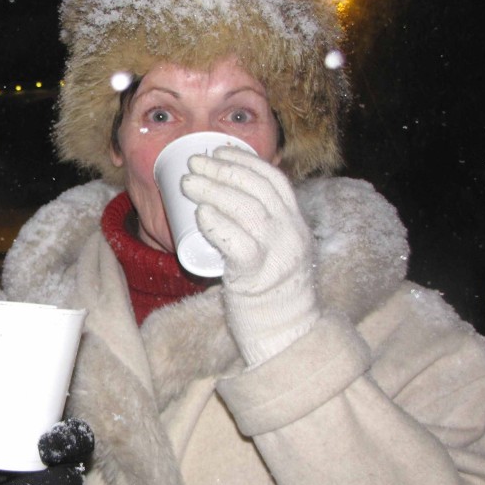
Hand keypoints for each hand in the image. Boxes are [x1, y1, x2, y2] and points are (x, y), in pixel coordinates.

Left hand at [182, 146, 319, 365]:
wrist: (286, 334)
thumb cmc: (273, 292)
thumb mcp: (279, 250)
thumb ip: (265, 227)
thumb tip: (230, 198)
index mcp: (297, 224)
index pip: (274, 180)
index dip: (245, 161)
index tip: (219, 151)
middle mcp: (292, 235)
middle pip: (256, 190)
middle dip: (222, 171)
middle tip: (194, 163)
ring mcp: (277, 255)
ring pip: (246, 211)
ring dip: (213, 191)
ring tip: (187, 183)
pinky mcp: (258, 277)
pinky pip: (237, 243)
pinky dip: (217, 225)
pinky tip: (201, 214)